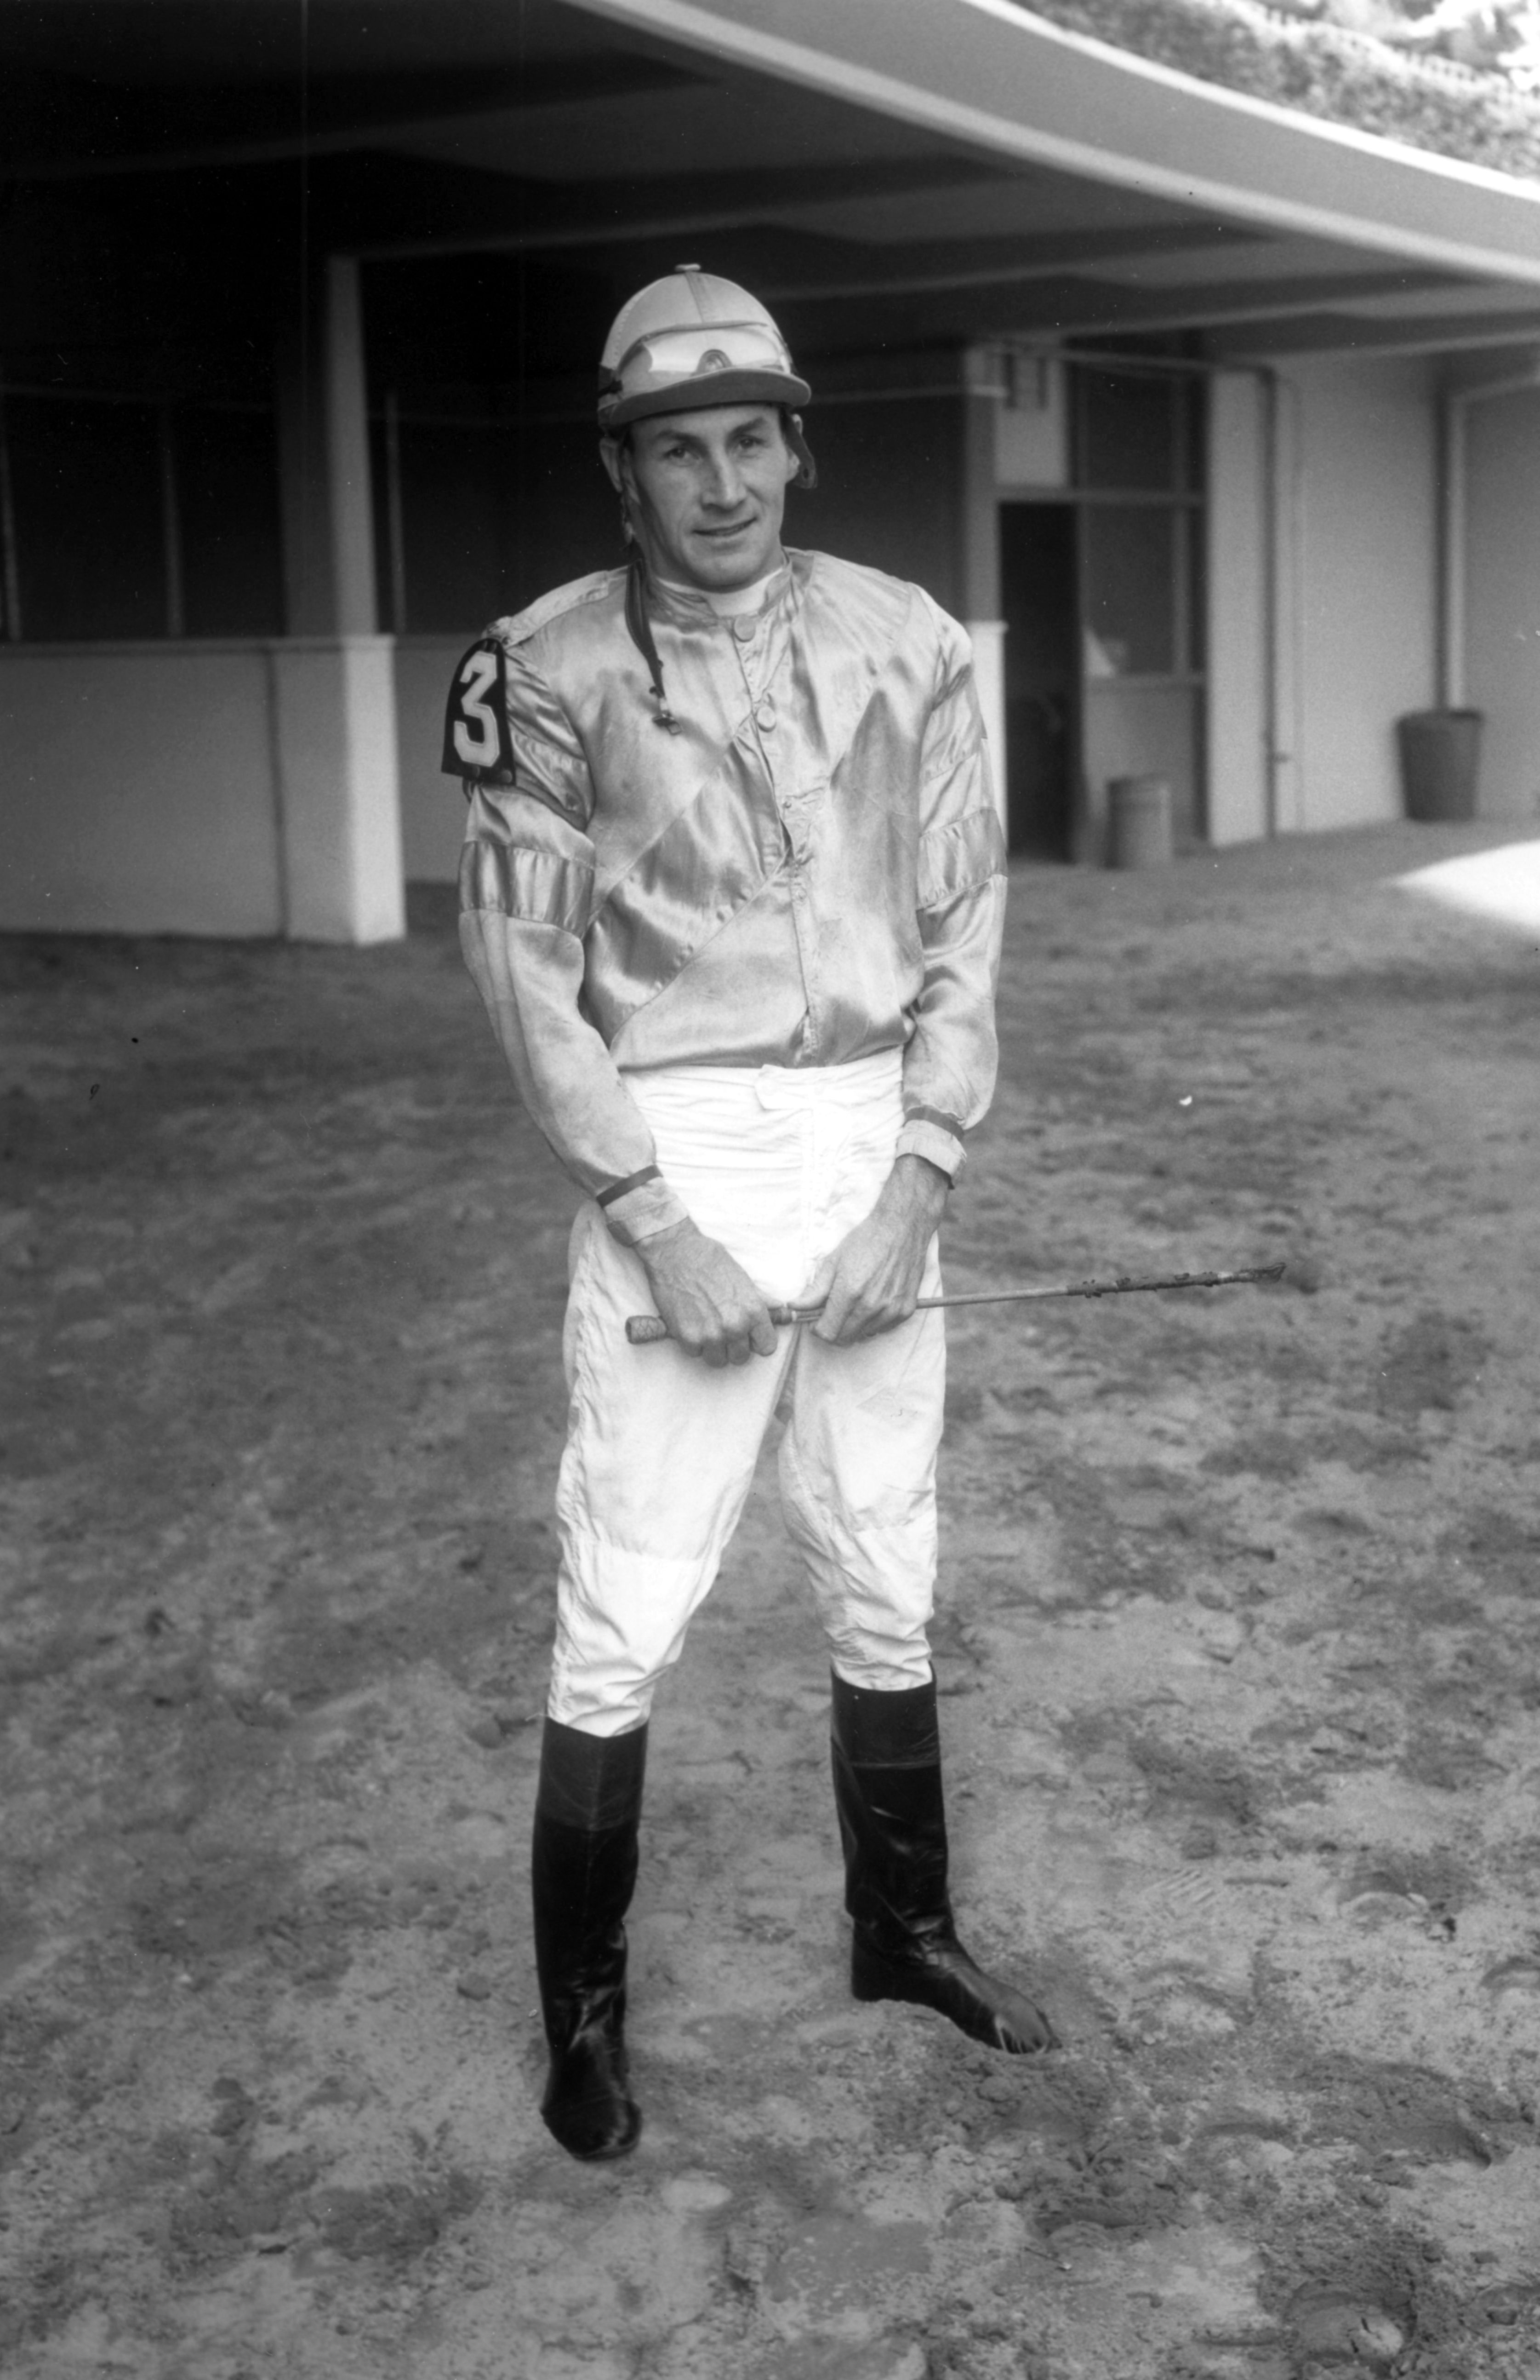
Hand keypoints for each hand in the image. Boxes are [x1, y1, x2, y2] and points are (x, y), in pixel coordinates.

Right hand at [634, 1217, 777, 1367]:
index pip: (767, 1347)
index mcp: (752, 1311)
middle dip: (733, 1346)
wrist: (675, 1252)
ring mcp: (710, 1334)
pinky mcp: (687, 1337)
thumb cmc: (709, 1260)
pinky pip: (694, 1353)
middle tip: (722, 1328)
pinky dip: (691, 1342)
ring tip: (706, 1326)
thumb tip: (778, 1308)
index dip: (757, 1341)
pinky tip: (690, 1322)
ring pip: (717, 1360)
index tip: (749, 1336)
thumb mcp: (741, 1277)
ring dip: (712, 1348)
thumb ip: (760, 1299)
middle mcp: (734, 1326)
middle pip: (741, 1358)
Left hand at [813, 1155, 948, 1345]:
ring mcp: (891, 1310)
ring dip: (855, 1325)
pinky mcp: (906, 1311)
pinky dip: (875, 1321)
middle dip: (834, 1328)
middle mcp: (871, 1306)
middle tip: (834, 1310)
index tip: (817, 1320)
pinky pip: (883, 1328)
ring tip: (856, 1302)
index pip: (828, 1333)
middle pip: (844, 1338)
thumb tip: (795, 1307)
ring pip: (864, 1335)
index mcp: (849, 1293)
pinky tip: (874, 1301)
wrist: (902, 1228)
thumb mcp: (834, 1261)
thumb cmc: (866, 1241)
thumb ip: (815, 1290)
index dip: (818, 1329)